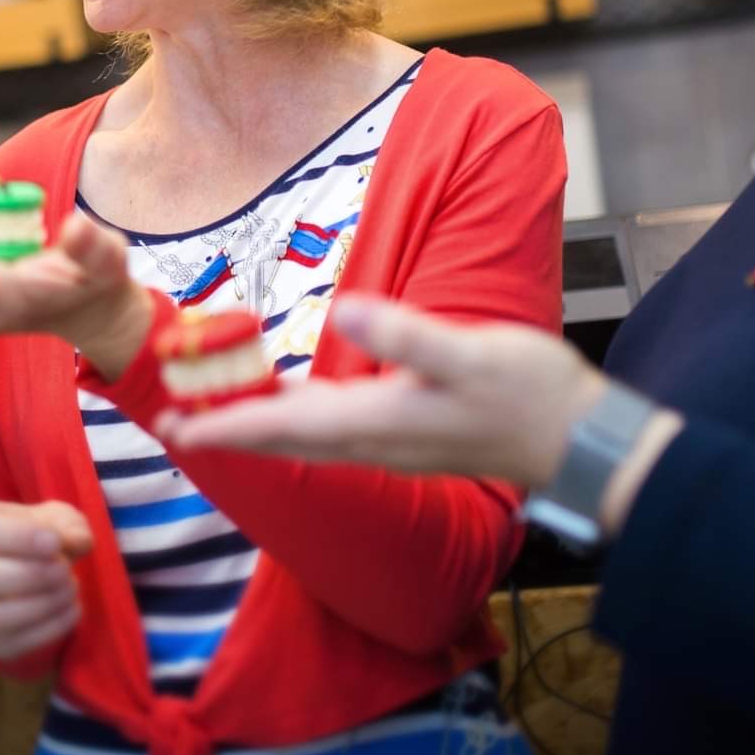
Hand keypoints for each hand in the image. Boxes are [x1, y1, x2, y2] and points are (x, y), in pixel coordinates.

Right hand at [0, 499, 92, 660]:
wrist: (20, 567)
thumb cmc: (33, 536)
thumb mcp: (52, 518)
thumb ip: (67, 525)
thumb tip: (77, 542)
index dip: (18, 538)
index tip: (54, 543)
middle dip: (29, 576)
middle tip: (64, 570)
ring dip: (39, 606)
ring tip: (69, 589)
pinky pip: (10, 644)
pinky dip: (47, 630)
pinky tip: (71, 610)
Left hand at [159, 294, 609, 486]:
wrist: (583, 441)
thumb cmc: (531, 394)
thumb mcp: (471, 353)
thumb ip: (406, 335)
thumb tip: (342, 312)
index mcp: (380, 422)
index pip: (285, 428)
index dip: (228, 426)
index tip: (176, 428)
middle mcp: (378, 441)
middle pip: (285, 440)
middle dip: (227, 432)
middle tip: (170, 427)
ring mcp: (395, 442)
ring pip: (308, 439)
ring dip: (259, 429)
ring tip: (214, 417)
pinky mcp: (412, 434)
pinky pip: (334, 433)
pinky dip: (299, 422)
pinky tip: (294, 409)